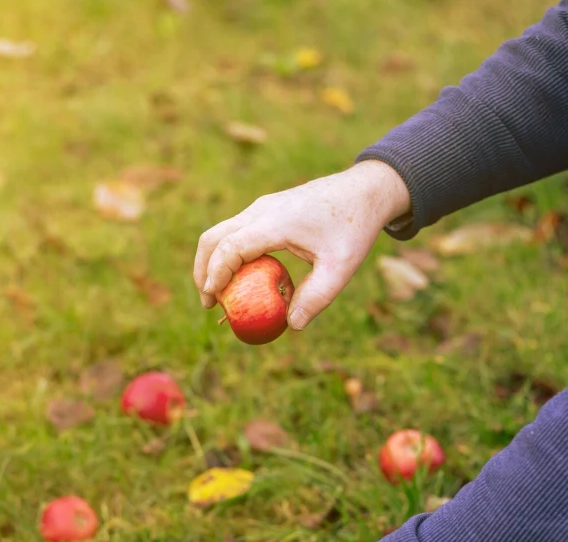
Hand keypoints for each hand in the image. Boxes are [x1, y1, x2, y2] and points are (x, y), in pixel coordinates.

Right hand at [194, 160, 410, 330]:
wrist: (364, 190)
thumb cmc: (355, 226)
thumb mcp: (341, 267)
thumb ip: (317, 297)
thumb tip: (292, 325)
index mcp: (276, 222)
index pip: (230, 247)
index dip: (216, 274)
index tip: (212, 301)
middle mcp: (261, 210)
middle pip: (213, 237)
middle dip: (203, 271)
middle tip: (209, 303)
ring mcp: (262, 207)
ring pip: (221, 232)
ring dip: (214, 262)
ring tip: (222, 294)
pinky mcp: (267, 209)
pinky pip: (237, 231)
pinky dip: (229, 254)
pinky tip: (243, 277)